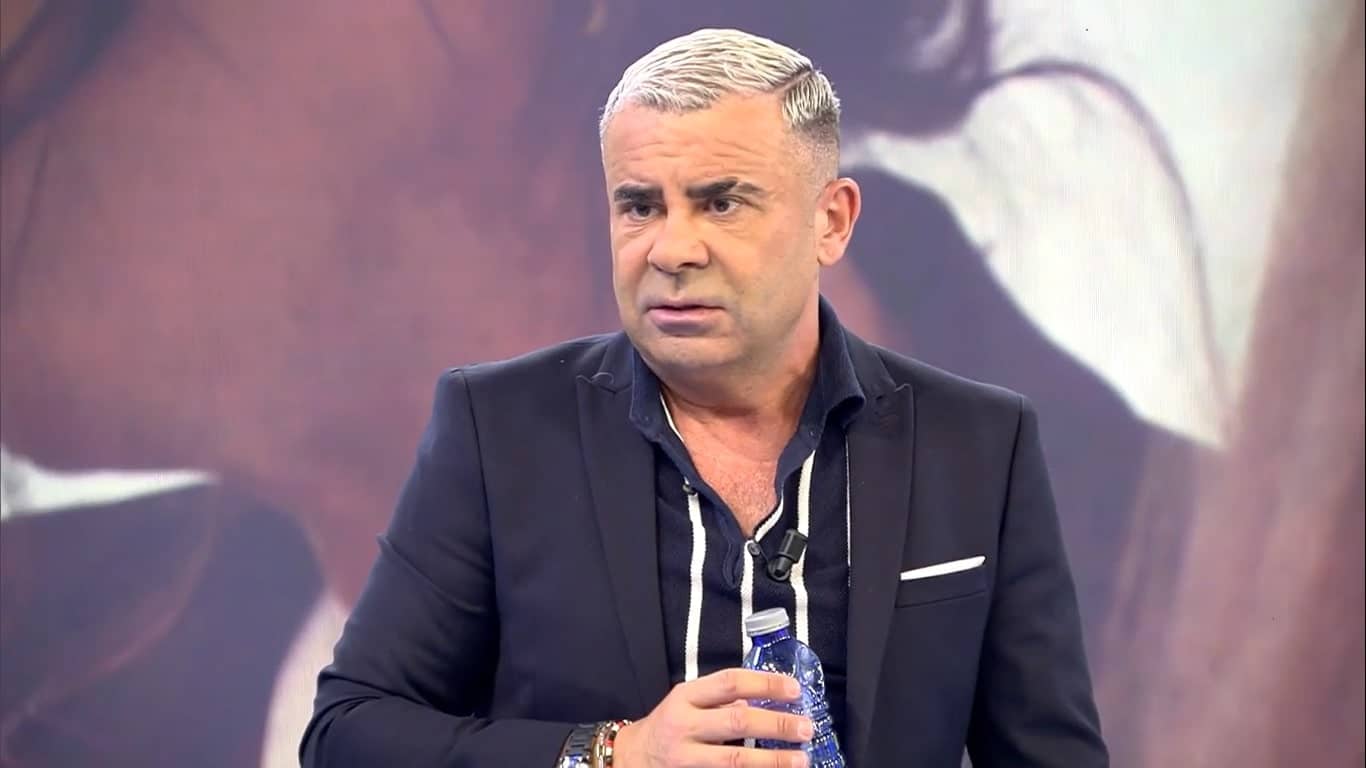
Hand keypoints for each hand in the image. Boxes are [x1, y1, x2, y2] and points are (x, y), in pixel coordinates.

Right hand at [612, 668, 811, 767]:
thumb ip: (719, 698)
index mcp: (685, 697)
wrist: (632, 759)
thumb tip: (764, 699)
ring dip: (773, 760)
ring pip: (735, 760)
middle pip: (738, 720)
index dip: (765, 684)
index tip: (794, 690)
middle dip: (777, 724)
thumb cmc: (668, 726)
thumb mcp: (686, 702)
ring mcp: (686, 759)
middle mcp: (684, 726)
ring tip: (801, 759)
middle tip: (806, 727)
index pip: (730, 682)